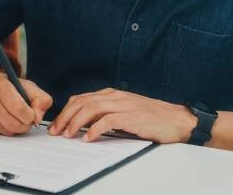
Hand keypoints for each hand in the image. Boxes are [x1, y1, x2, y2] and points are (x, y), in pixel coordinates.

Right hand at [0, 68, 52, 135]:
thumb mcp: (22, 83)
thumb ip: (39, 98)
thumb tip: (38, 117)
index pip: (18, 108)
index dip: (29, 116)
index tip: (31, 114)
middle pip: (12, 123)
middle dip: (24, 125)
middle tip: (24, 119)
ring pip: (5, 131)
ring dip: (14, 128)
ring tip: (12, 117)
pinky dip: (2, 130)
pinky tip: (0, 119)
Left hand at [48, 88, 195, 142]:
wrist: (176, 119)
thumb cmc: (151, 118)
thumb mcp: (125, 111)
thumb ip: (107, 113)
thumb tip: (85, 124)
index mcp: (112, 93)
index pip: (81, 98)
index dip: (66, 111)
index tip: (57, 124)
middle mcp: (115, 96)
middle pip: (82, 103)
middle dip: (65, 117)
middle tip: (56, 131)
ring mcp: (123, 105)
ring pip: (91, 109)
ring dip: (76, 123)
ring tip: (68, 135)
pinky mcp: (131, 116)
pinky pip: (107, 121)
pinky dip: (94, 129)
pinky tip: (88, 138)